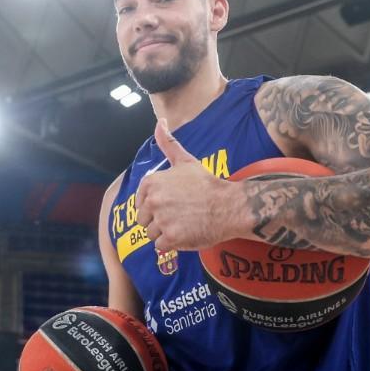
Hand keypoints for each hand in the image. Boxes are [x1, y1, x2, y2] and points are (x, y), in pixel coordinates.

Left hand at [136, 119, 243, 251]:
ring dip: (166, 233)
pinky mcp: (171, 238)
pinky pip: (161, 247)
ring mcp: (162, 220)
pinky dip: (173, 244)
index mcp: (152, 183)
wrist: (229, 205)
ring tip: (184, 224)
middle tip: (180, 215)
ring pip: (152, 234)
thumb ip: (168, 143)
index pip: (140, 203)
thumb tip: (159, 123)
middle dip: (159, 221)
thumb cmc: (207, 184)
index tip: (171, 204)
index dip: (155, 206)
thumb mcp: (185, 160)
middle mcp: (153, 201)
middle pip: (144, 220)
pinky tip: (186, 233)